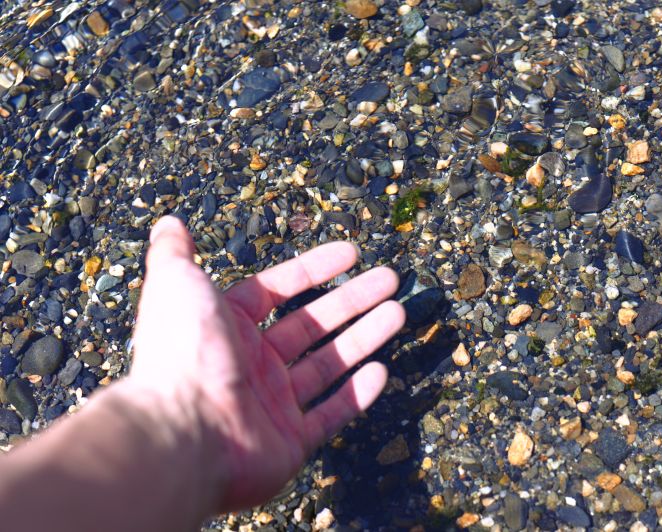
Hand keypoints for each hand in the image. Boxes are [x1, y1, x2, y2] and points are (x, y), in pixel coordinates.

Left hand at [130, 216, 404, 510]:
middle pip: (313, 324)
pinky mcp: (289, 442)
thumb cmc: (181, 353)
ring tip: (398, 313)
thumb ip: (174, 251)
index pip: (279, 290)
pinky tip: (382, 371)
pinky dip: (357, 395)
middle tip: (389, 280)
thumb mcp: (174, 285)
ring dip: (364, 337)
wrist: (182, 433)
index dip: (316, 269)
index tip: (351, 254)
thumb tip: (170, 222)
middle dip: (353, 299)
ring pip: (329, 364)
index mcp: (228, 326)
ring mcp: (272, 404)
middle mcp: (252, 363)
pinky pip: (330, 414)